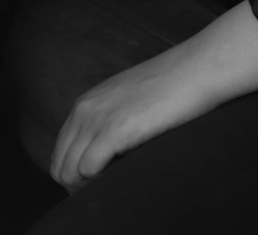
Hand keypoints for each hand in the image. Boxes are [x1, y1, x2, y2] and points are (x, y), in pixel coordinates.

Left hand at [49, 1, 257, 191]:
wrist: (198, 68)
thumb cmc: (174, 87)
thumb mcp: (130, 100)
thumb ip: (111, 121)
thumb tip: (106, 158)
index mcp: (87, 102)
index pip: (61, 153)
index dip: (78, 175)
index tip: (103, 182)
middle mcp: (85, 108)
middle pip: (59, 166)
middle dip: (79, 186)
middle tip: (110, 189)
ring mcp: (97, 118)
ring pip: (68, 172)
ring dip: (89, 187)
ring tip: (118, 184)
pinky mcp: (114, 130)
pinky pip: (86, 170)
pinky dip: (100, 182)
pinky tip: (124, 174)